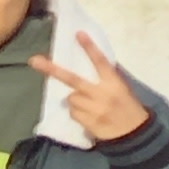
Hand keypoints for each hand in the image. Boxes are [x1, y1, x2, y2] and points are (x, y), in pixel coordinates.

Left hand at [32, 40, 151, 145]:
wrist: (135, 134)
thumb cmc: (128, 107)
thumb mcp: (122, 89)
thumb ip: (106, 78)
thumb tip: (87, 65)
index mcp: (114, 83)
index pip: (100, 62)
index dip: (89, 47)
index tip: (78, 34)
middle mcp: (102, 94)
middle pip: (72, 79)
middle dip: (52, 70)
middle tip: (34, 60)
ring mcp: (93, 109)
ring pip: (70, 98)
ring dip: (74, 100)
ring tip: (89, 105)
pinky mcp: (87, 121)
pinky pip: (72, 112)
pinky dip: (77, 113)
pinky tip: (89, 115)